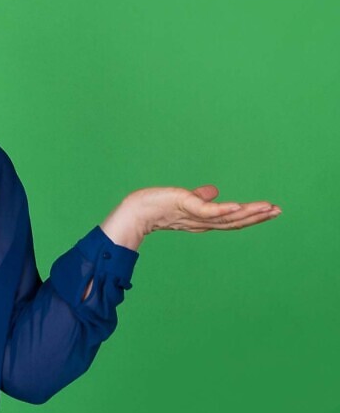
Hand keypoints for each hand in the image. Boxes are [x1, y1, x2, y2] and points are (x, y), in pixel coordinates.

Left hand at [128, 184, 281, 235]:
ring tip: (268, 208)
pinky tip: (238, 206)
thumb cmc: (156, 206)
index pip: (232, 220)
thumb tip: (214, 190)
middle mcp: (202, 222)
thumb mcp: (184, 201)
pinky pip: (208, 211)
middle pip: (234, 221)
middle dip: (257, 216)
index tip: (271, 210)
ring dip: (249, 213)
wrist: (135, 211)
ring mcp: (194, 216)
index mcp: (203, 221)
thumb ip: (200, 197)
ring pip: (226, 217)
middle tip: (278, 211)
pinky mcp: (185, 207)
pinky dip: (224, 209)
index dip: (252, 216)